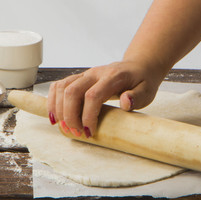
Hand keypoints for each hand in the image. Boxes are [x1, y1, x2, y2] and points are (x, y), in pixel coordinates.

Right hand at [47, 61, 164, 137]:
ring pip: (62, 87)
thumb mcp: (147, 91)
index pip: (92, 96)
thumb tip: (125, 102)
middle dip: (70, 115)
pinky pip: (59, 86)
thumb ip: (137, 97)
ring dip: (58, 109)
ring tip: (64, 127)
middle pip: (72, 91)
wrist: (138, 67)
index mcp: (112, 77)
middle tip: (76, 132)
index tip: (90, 132)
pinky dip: (53, 100)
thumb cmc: (142, 81)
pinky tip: (55, 115)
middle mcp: (95, 74)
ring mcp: (85, 75)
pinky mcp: (79, 78)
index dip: (87, 116)